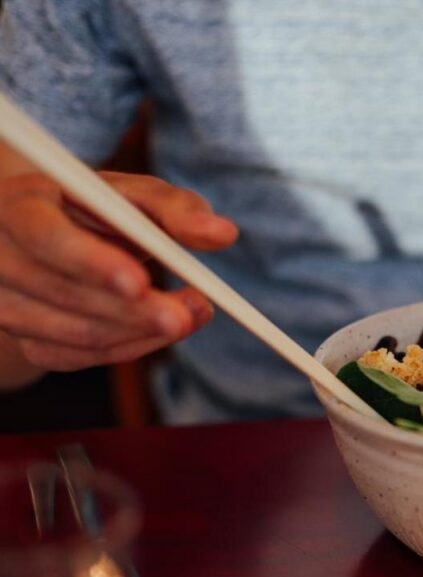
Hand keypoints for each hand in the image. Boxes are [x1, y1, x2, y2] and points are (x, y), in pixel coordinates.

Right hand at [0, 171, 237, 373]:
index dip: (91, 262)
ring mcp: (5, 305)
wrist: (49, 236)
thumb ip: (176, 208)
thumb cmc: (95, 208)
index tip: (142, 281)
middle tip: (194, 310)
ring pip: (78, 335)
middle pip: (65, 294)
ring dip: (144, 332)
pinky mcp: (25, 340)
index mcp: (18, 206)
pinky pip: (81, 357)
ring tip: (194, 314)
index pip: (45, 237)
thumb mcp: (132, 195)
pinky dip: (132, 347)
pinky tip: (163, 330)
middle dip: (136, 310)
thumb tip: (223, 233)